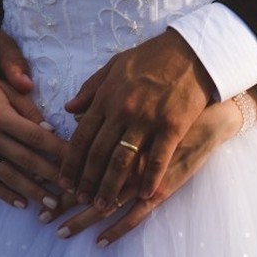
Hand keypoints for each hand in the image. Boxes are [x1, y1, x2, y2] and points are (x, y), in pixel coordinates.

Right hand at [0, 79, 68, 210]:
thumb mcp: (7, 85)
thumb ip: (27, 106)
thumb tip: (49, 128)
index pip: (36, 135)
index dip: (57, 149)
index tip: (76, 160)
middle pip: (25, 159)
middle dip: (49, 176)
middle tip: (70, 190)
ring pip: (8, 175)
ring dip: (31, 190)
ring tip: (52, 204)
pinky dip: (5, 194)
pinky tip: (22, 204)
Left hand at [58, 29, 214, 208]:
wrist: (191, 50)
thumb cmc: (153, 57)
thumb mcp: (116, 65)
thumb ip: (91, 88)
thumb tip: (69, 109)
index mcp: (107, 97)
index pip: (82, 137)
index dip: (71, 162)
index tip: (64, 182)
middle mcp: (123, 110)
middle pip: (98, 154)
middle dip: (87, 181)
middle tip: (80, 201)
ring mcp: (148, 119)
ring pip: (122, 162)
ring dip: (110, 187)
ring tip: (103, 206)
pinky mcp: (172, 125)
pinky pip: (157, 159)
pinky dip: (149, 179)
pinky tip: (144, 194)